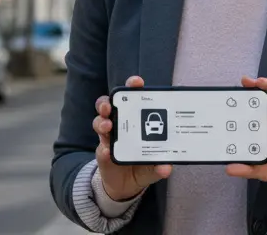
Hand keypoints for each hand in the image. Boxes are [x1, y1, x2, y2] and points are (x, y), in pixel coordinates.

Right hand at [92, 75, 171, 201]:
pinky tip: (107, 150)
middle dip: (107, 102)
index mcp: (133, 120)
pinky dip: (103, 149)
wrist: (126, 185)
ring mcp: (108, 139)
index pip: (131, 99)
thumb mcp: (154, 163)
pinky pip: (100, 150)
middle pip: (108, 106)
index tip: (136, 82)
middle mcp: (118, 125)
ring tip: (108, 125)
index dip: (132, 87)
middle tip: (110, 105)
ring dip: (102, 122)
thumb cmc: (143, 164)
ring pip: (99, 123)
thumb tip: (167, 167)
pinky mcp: (102, 155)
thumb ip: (160, 163)